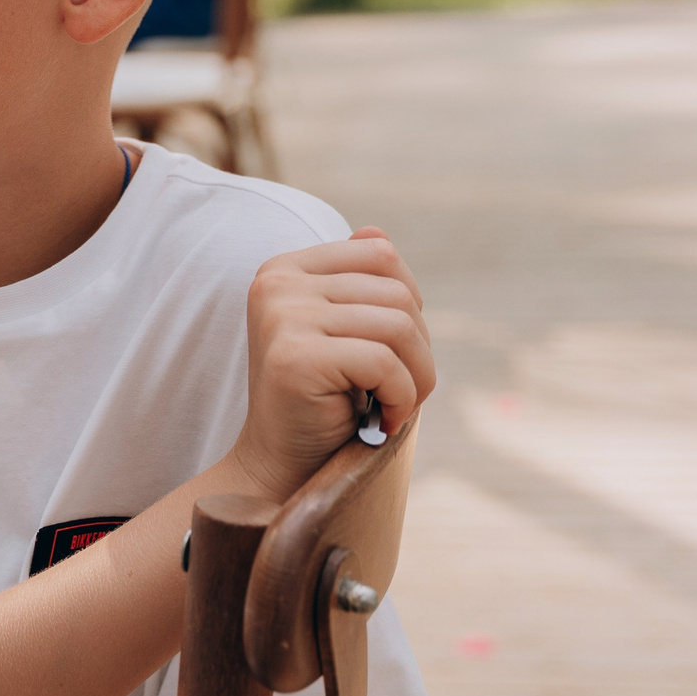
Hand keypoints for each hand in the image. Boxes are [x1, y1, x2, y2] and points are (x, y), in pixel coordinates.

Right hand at [229, 227, 434, 501]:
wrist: (282, 465)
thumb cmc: (323, 401)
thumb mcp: (342, 333)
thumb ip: (358, 284)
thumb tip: (377, 230)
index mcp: (286, 268)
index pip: (380, 253)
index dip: (408, 301)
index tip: (395, 350)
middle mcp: (277, 282)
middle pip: (397, 291)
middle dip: (419, 348)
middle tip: (402, 390)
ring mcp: (282, 316)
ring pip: (398, 327)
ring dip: (416, 378)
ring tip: (394, 406)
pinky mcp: (294, 356)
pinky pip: (384, 363)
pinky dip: (400, 398)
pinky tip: (383, 420)